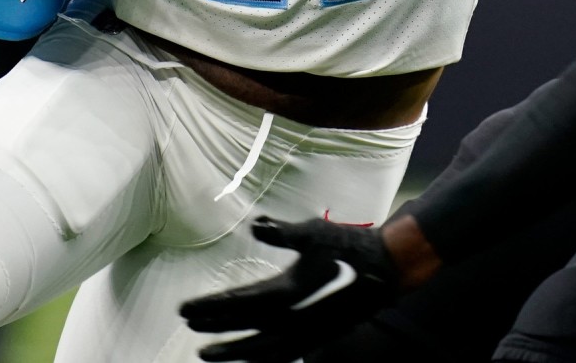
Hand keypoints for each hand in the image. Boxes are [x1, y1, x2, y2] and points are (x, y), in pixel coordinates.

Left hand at [180, 216, 400, 362]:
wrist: (389, 267)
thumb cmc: (353, 245)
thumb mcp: (318, 232)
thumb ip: (285, 232)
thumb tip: (254, 225)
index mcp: (291, 294)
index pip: (241, 305)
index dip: (212, 307)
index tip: (186, 309)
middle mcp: (296, 321)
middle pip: (247, 331)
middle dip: (217, 330)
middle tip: (188, 327)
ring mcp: (309, 334)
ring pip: (263, 351)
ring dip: (236, 351)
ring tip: (209, 353)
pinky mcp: (320, 337)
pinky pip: (282, 355)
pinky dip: (262, 357)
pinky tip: (255, 356)